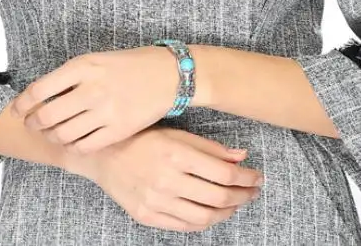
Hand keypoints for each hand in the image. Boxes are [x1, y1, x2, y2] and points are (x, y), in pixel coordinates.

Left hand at [10, 47, 180, 153]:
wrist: (167, 74)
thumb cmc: (129, 65)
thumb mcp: (95, 60)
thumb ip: (69, 76)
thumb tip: (39, 95)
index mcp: (83, 66)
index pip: (39, 89)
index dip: (22, 103)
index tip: (17, 109)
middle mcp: (91, 89)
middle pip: (46, 116)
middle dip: (33, 124)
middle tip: (33, 125)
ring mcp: (105, 112)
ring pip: (63, 135)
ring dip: (52, 137)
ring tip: (53, 134)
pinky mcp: (118, 130)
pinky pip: (84, 146)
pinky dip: (73, 146)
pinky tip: (74, 141)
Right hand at [63, 126, 264, 232]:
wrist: (103, 155)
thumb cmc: (142, 138)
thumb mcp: (176, 133)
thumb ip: (209, 147)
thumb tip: (242, 156)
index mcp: (176, 153)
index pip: (224, 173)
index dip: (246, 178)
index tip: (257, 176)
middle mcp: (167, 180)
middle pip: (218, 197)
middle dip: (242, 196)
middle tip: (252, 191)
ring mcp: (156, 201)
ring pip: (204, 217)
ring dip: (226, 212)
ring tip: (236, 203)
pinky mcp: (147, 216)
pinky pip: (184, 226)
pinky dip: (204, 222)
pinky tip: (212, 213)